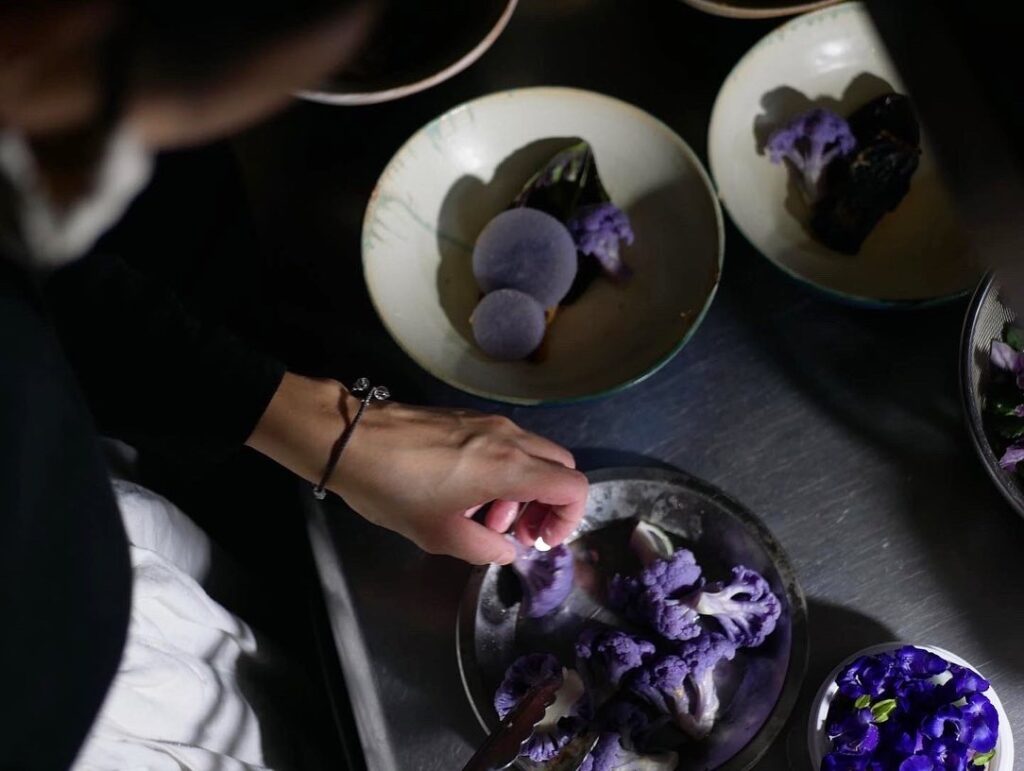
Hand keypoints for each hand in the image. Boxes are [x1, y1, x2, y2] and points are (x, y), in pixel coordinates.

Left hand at [247, 374, 588, 564]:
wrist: (350, 440)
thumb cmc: (394, 489)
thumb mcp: (439, 534)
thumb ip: (483, 549)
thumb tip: (505, 549)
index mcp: (509, 467)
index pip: (572, 487)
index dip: (570, 519)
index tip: (542, 540)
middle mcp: (509, 438)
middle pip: (559, 467)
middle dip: (549, 505)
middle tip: (518, 533)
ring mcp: (489, 423)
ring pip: (532, 455)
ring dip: (523, 490)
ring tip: (485, 519)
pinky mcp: (468, 418)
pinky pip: (506, 445)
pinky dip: (503, 471)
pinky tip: (466, 494)